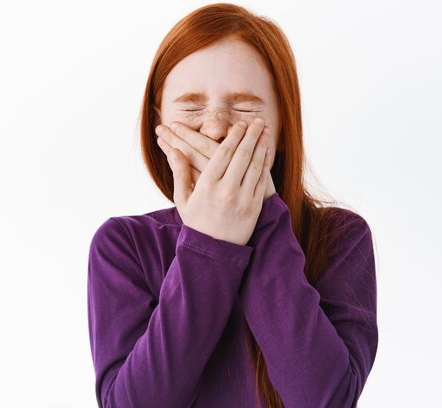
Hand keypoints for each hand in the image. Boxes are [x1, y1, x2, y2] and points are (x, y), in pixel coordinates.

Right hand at [156, 118, 272, 245]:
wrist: (213, 252)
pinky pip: (262, 180)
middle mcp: (226, 191)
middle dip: (250, 136)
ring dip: (261, 146)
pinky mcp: (254, 207)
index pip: (222, 154)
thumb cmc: (196, 222)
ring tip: (264, 131)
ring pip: (254, 166)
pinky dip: (265, 163)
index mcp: (206, 187)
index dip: (233, 137)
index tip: (239, 125)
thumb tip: (174, 150)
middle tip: (256, 121)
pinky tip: (267, 151)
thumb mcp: (183, 199)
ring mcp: (242, 199)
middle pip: (241, 156)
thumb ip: (179, 172)